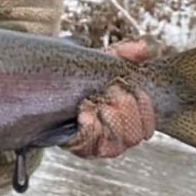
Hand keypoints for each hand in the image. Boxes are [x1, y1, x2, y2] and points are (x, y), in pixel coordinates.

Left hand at [65, 38, 156, 157]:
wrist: (47, 89)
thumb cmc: (82, 78)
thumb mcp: (104, 61)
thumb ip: (126, 53)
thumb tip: (148, 47)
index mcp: (129, 120)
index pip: (148, 126)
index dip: (143, 107)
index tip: (127, 87)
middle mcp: (117, 138)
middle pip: (135, 136)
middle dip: (125, 108)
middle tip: (110, 90)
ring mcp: (99, 146)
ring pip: (117, 144)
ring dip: (109, 118)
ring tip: (96, 100)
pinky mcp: (80, 148)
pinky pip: (92, 144)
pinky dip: (90, 126)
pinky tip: (83, 111)